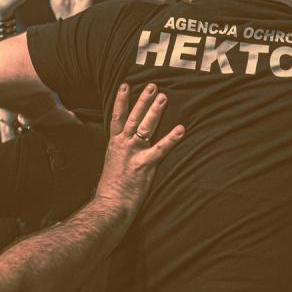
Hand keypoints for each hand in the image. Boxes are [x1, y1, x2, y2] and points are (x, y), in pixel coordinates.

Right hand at [95, 83, 184, 215]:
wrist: (110, 206)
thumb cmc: (111, 190)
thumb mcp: (111, 165)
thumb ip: (119, 153)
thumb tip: (123, 146)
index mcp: (114, 144)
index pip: (117, 117)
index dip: (120, 100)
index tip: (125, 84)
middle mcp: (123, 145)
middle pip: (134, 117)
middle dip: (143, 100)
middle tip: (152, 85)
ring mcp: (134, 154)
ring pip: (145, 127)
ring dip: (155, 111)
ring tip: (164, 97)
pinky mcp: (144, 165)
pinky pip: (160, 149)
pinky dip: (171, 138)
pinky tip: (181, 129)